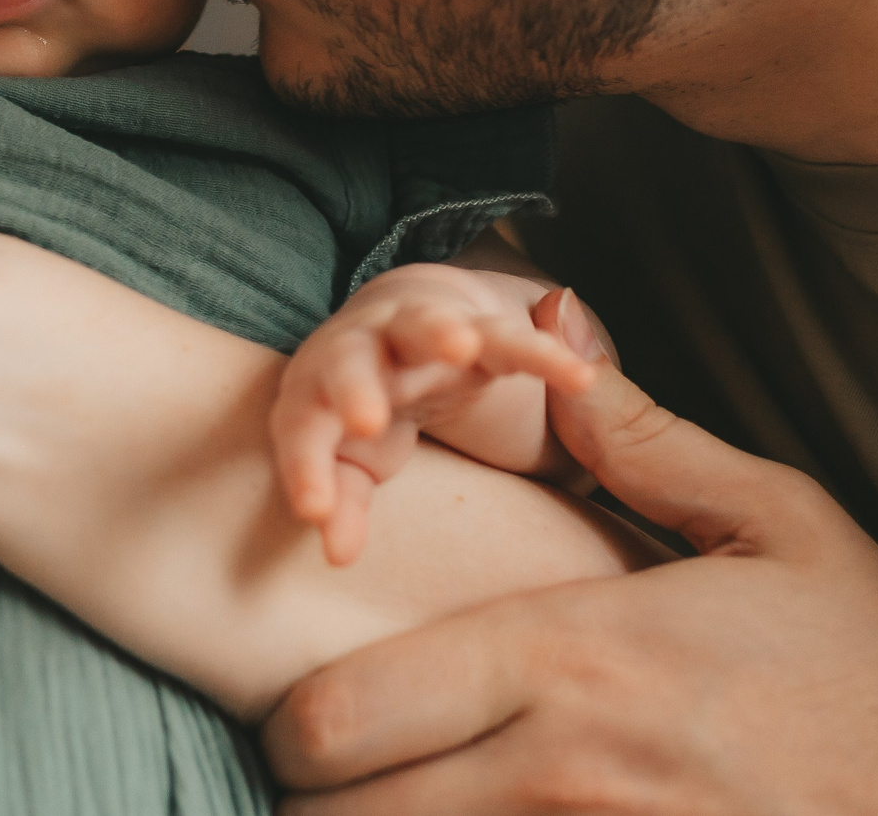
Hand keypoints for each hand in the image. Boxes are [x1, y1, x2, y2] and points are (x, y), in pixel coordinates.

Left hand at [264, 354, 877, 814]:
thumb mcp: (778, 522)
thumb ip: (643, 440)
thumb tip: (554, 329)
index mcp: (569, 658)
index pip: (338, 714)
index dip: (297, 722)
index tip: (315, 714)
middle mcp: (555, 775)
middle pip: (337, 814)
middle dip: (316, 798)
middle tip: (342, 780)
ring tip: (401, 810)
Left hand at [272, 266, 600, 562]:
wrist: (411, 331)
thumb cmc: (370, 413)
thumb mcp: (357, 462)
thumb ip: (345, 503)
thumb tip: (336, 555)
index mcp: (317, 390)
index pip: (300, 426)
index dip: (305, 466)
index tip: (314, 511)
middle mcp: (360, 350)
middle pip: (345, 359)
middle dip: (353, 386)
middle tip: (365, 420)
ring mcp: (417, 329)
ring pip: (421, 322)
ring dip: (437, 331)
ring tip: (461, 346)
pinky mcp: (479, 323)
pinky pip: (508, 335)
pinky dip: (540, 353)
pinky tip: (577, 380)